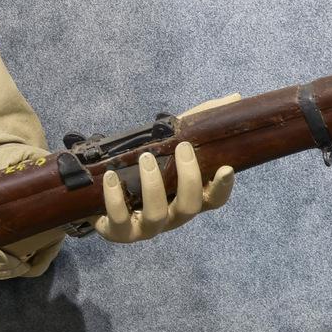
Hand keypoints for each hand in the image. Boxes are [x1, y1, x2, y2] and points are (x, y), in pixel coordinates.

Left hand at [90, 93, 238, 243]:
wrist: (97, 193)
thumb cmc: (140, 167)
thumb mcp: (168, 142)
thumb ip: (197, 122)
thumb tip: (234, 99)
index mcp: (186, 197)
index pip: (213, 200)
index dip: (223, 188)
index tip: (226, 168)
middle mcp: (171, 216)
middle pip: (190, 207)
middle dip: (189, 178)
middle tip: (182, 148)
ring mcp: (145, 227)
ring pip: (157, 215)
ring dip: (153, 185)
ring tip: (146, 158)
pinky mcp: (119, 231)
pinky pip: (119, 220)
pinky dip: (115, 198)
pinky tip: (112, 176)